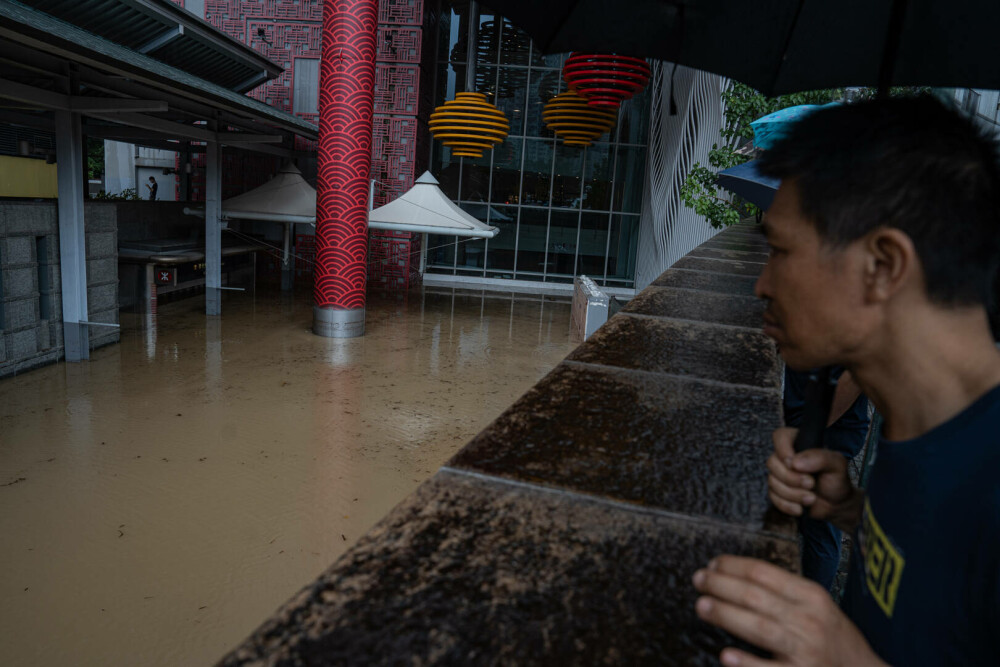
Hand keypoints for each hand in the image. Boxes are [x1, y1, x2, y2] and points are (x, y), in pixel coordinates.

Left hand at [693, 555, 885, 666]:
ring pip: (759, 627)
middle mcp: (810, 620)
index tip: (713, 564)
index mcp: (812, 596)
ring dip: (726, 615)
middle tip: (699, 580)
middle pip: (757, 596)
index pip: (764, 573)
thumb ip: (785, 592)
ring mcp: (806, 650)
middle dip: (722, 585)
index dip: (734, 565)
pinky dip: (747, 662)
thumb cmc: (836, 639)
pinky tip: (726, 656)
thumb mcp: (818, 607)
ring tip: (702, 605)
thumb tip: (738, 577)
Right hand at [765, 427, 862, 531]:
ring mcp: (780, 475)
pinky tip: (800, 508)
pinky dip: (787, 505)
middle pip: (772, 462)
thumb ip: (820, 458)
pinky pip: (773, 497)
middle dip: (792, 478)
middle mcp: (786, 458)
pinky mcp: (777, 492)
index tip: (795, 464)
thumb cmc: (837, 480)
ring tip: (811, 498)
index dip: (783, 450)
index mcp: (799, 444)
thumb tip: (795, 463)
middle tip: (811, 484)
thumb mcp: (837, 465)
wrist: (837, 505)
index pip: (780, 436)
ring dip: (793, 494)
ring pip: (772, 482)